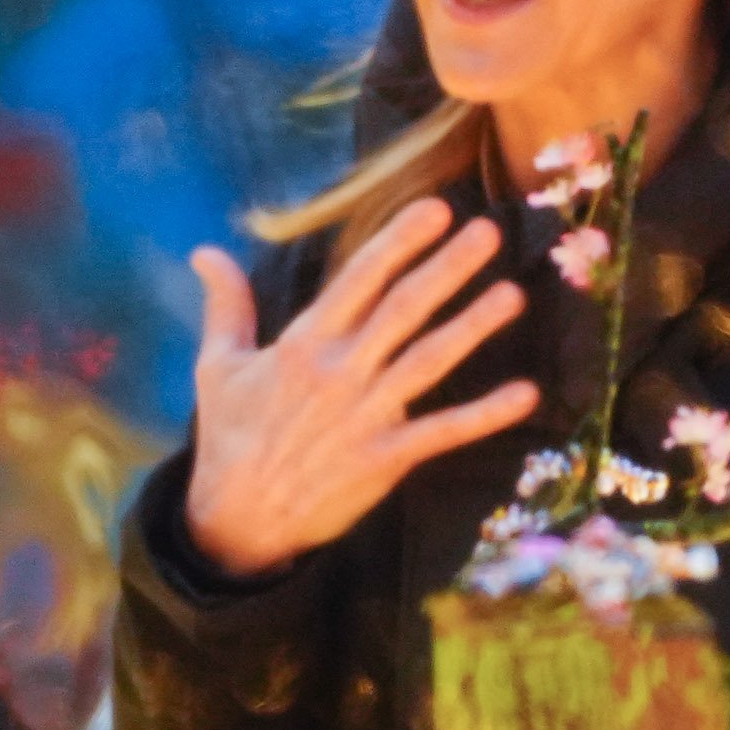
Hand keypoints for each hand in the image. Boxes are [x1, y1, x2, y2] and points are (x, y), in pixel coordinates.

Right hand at [184, 199, 538, 575]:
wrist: (236, 521)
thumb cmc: (229, 437)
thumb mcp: (218, 366)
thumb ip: (225, 305)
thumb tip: (204, 251)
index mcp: (303, 345)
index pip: (359, 281)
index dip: (398, 242)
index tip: (435, 209)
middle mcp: (341, 373)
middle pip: (403, 310)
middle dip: (447, 268)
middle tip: (489, 232)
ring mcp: (367, 416)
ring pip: (429, 361)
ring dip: (473, 327)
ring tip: (513, 294)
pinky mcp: (386, 458)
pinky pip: (443, 432)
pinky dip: (485, 414)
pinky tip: (526, 394)